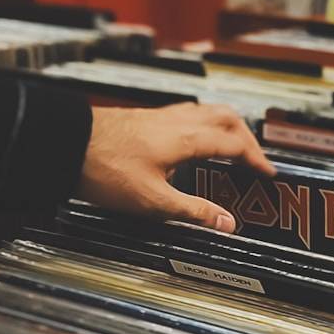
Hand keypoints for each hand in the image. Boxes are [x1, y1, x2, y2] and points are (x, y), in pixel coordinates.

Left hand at [78, 103, 274, 230]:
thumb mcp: (154, 200)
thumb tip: (227, 223)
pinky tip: (193, 139)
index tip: (268, 173)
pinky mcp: (147, 117)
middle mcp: (179, 120)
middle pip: (227, 117)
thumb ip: (194, 211)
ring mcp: (162, 115)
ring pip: (208, 110)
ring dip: (227, 125)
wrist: (66, 143)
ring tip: (232, 144)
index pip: (236, 144)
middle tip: (255, 158)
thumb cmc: (105, 169)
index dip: (256, 159)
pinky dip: (204, 123)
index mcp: (188, 138)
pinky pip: (188, 113)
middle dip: (247, 137)